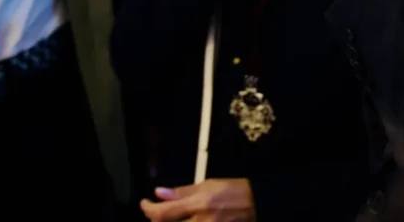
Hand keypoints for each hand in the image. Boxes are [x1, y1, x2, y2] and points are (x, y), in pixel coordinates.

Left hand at [141, 179, 256, 221]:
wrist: (259, 203)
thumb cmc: (234, 190)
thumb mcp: (208, 185)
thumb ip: (182, 192)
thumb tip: (159, 193)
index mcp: (199, 205)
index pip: (163, 213)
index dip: (148, 210)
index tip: (145, 203)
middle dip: (157, 220)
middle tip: (159, 211)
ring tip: (173, 216)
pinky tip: (186, 219)